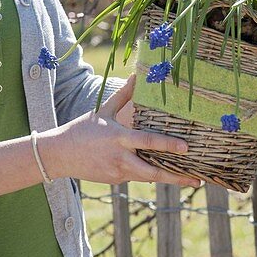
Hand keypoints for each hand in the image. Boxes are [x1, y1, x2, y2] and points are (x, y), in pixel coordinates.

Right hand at [38, 74, 201, 187]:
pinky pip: (136, 177)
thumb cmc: (83, 129)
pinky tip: (163, 173)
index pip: (147, 141)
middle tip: (196, 179)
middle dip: (175, 176)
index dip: (167, 145)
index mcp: (119, 138)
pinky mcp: (115, 181)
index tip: (186, 148)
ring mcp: (118, 172)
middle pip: (152, 171)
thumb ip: (123, 95)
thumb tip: (136, 76)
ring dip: (168, 178)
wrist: (60, 155)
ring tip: (188, 179)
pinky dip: (148, 174)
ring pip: (147, 177)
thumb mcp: (103, 110)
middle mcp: (120, 158)